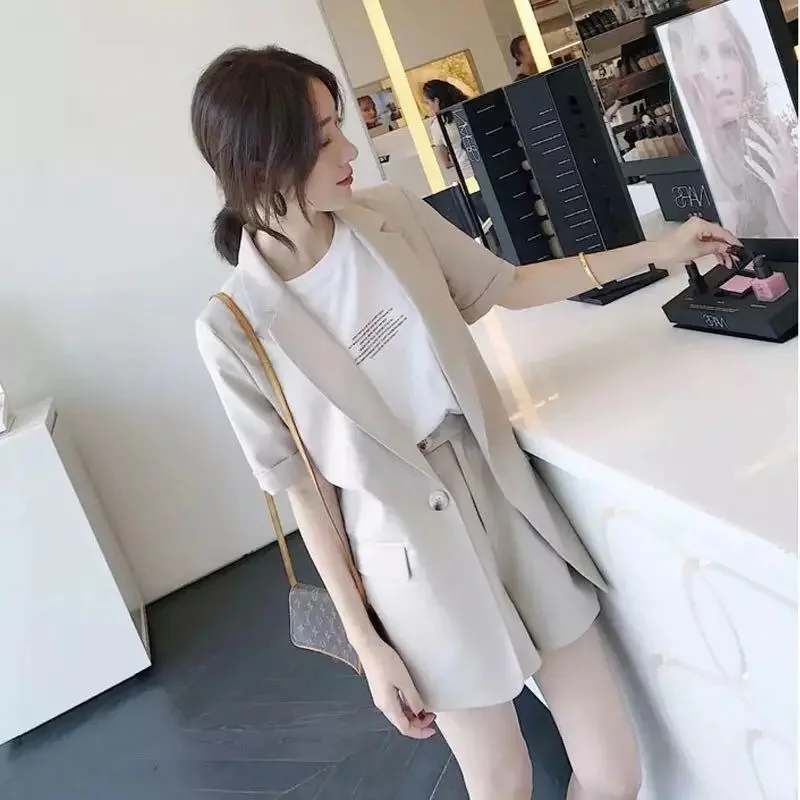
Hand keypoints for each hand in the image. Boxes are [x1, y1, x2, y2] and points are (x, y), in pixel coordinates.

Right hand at [360, 639, 436, 738]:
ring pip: (399, 716)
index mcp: (388, 705)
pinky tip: (413, 702)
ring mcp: (381, 699)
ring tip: (426, 710)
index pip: (405, 728)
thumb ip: (413, 699)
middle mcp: (383, 706)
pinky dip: (407, 709)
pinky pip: (395, 707)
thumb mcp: (404, 680)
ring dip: (413, 716)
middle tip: (432, 716)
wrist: (369, 648)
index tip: (432, 730)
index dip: (420, 732)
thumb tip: (420, 714)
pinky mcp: (381, 691)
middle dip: (418, 724)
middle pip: (402, 723)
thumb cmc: (385, 661)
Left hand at [652, 215, 740, 268]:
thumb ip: (716, 248)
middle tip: (735, 258)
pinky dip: (713, 250)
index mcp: (700, 224)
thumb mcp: (698, 250)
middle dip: (727, 248)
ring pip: (714, 240)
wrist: (657, 253)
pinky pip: (707, 242)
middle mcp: (698, 225)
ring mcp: (695, 231)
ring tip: (728, 262)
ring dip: (721, 251)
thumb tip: (727, 248)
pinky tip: (719, 258)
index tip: (740, 249)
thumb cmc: (671, 249)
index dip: (733, 241)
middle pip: (719, 236)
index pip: (722, 232)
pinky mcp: (692, 237)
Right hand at [744, 119, 797, 236]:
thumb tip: (792, 140)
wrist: (798, 225)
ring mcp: (781, 178)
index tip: (768, 117)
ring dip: (758, 149)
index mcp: (792, 167)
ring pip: (768, 159)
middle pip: (773, 148)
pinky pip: (765, 174)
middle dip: (763, 134)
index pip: (783, 143)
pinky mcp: (777, 188)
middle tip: (752, 123)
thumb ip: (785, 168)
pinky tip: (749, 162)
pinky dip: (756, 167)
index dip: (777, 129)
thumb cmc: (796, 206)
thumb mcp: (791, 181)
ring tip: (748, 140)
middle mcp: (786, 169)